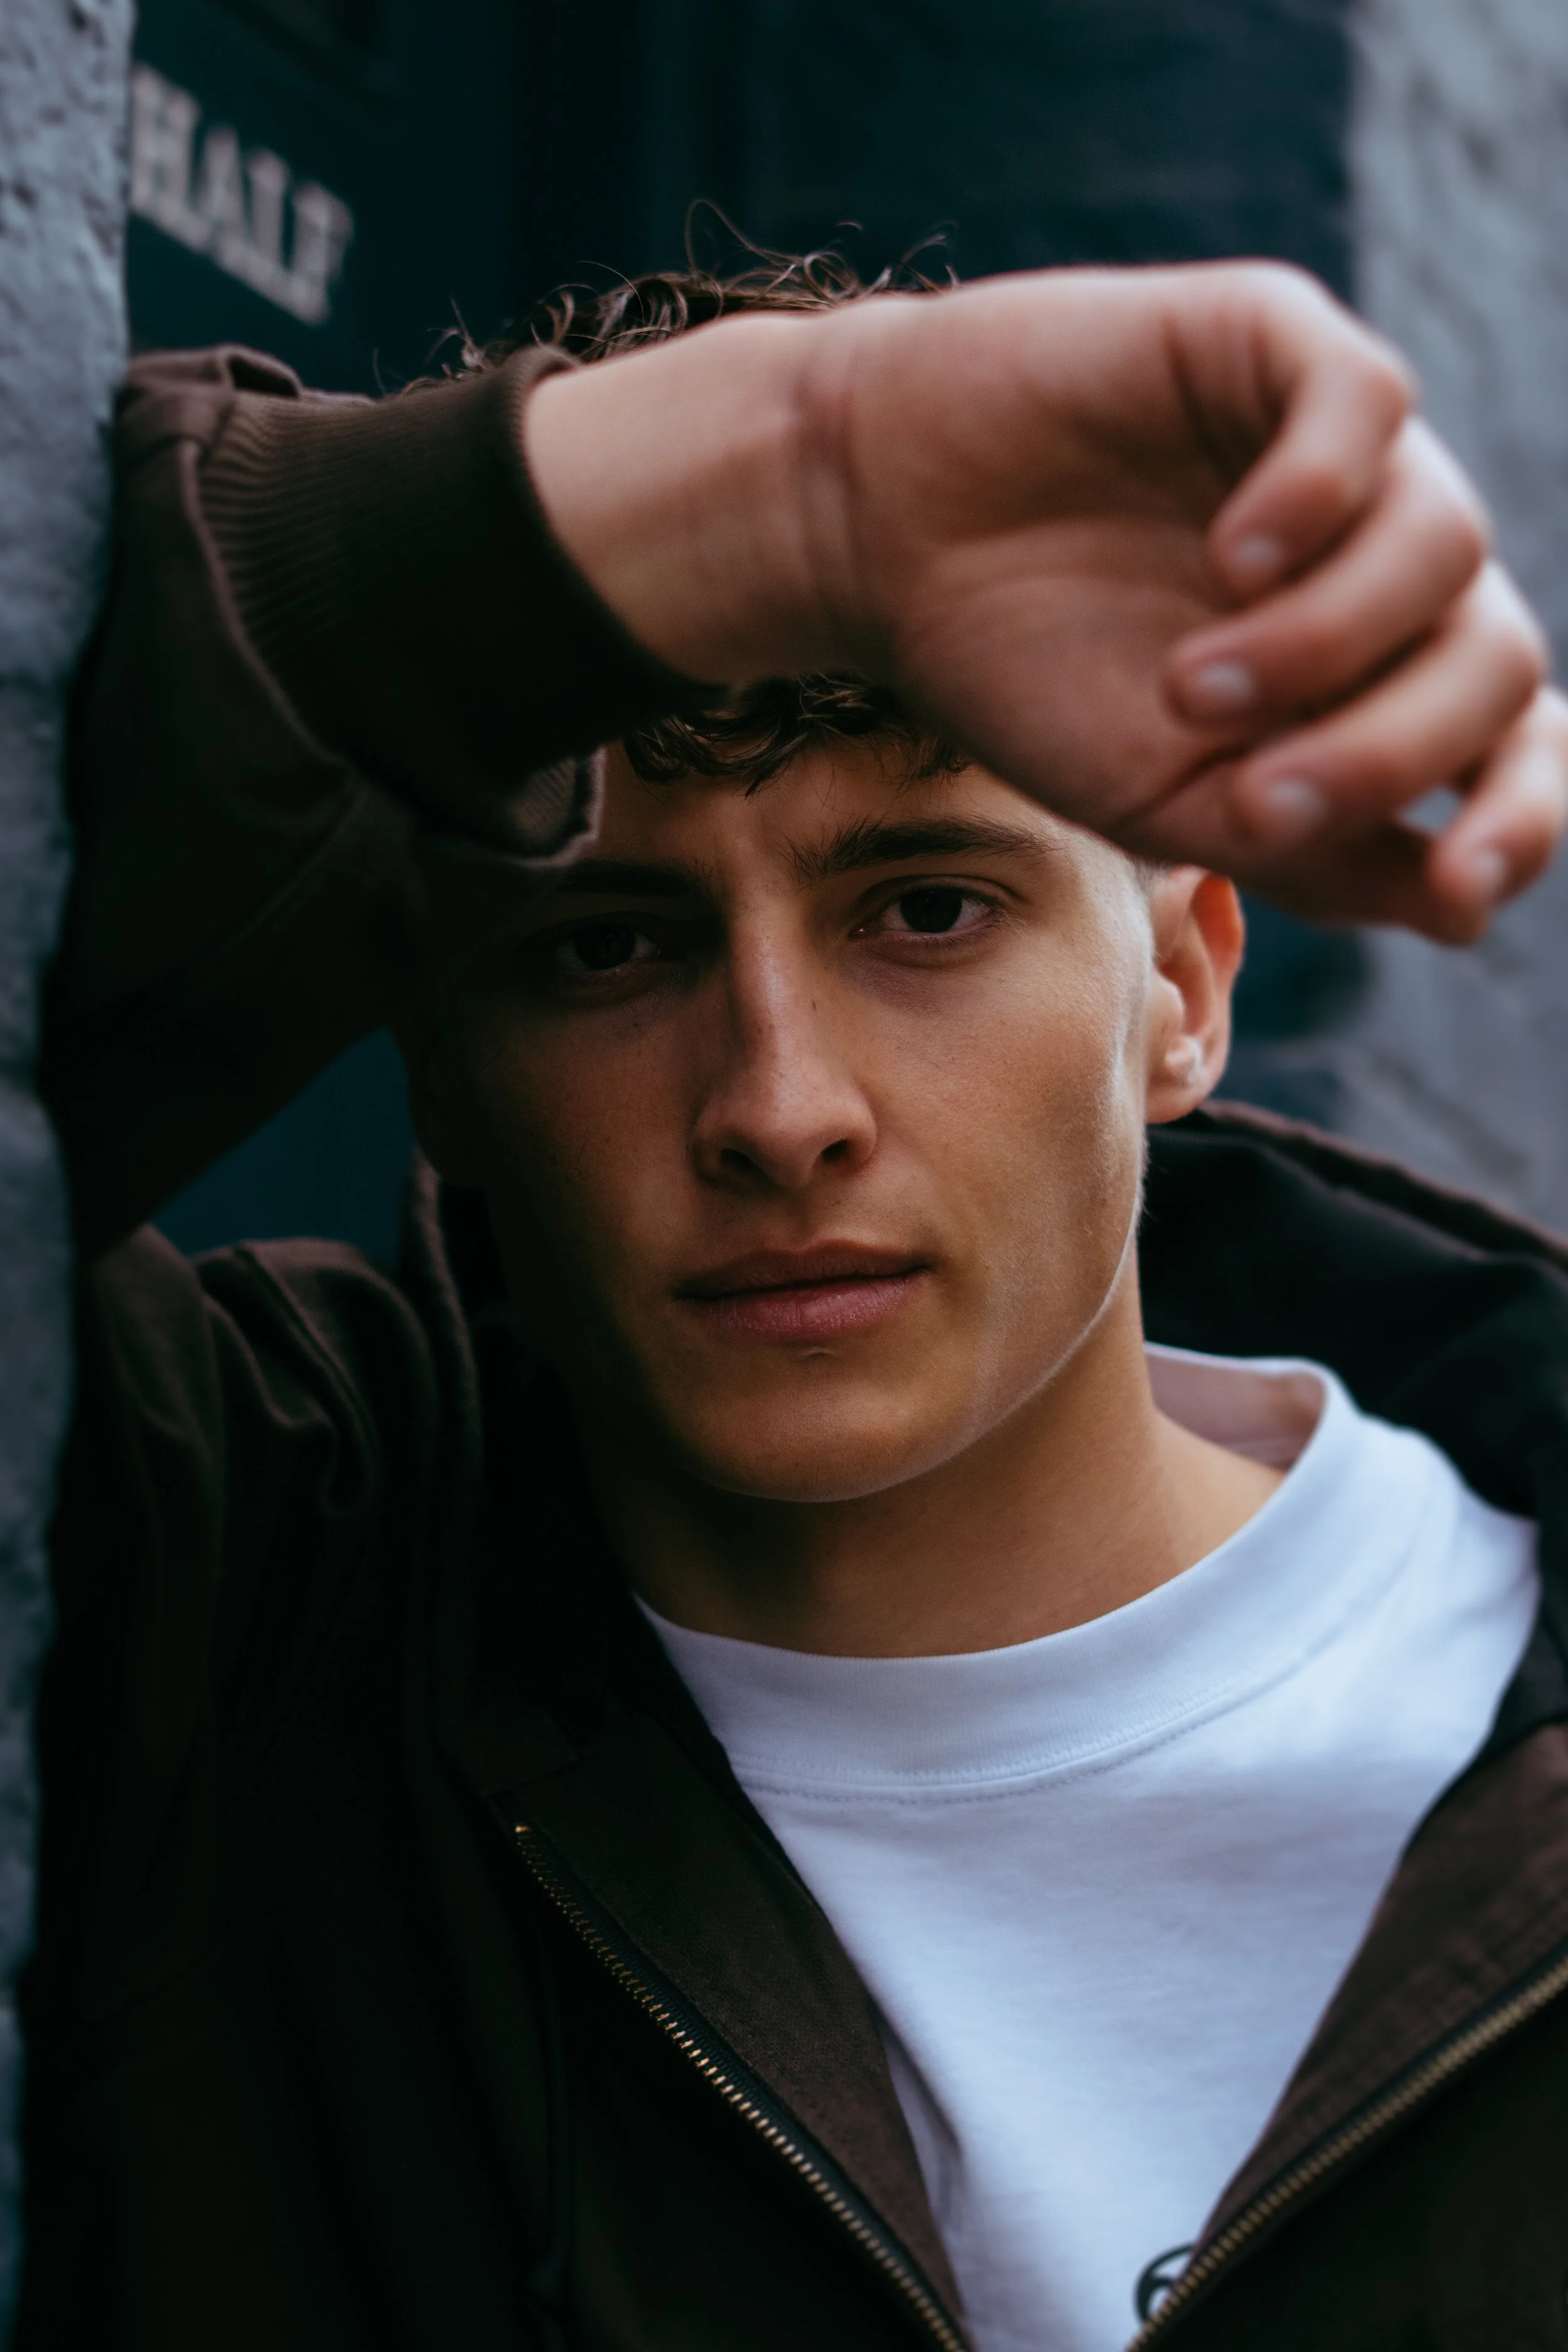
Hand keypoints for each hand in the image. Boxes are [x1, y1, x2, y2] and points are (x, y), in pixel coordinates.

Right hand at [526, 263, 1564, 938]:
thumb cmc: (1022, 676)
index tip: (1463, 887)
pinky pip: (1371, 406)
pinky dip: (1318, 497)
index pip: (1515, 746)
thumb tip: (1466, 907)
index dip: (1523, 820)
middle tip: (1251, 800)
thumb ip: (1316, 855)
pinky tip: (1232, 555)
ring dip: (1326, 646)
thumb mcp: (1167, 804)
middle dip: (1389, 752)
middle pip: (1494, 661)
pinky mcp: (1274, 341)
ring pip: (1445, 546)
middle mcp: (1382, 569)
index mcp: (1373, 683)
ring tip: (1191, 687)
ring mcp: (1343, 452)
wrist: (877, 542)